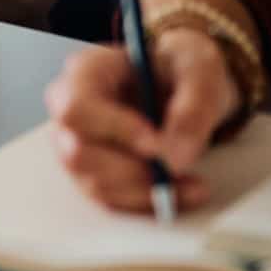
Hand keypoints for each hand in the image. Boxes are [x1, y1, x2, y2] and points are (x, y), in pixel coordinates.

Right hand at [44, 30, 242, 212]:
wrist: (186, 85)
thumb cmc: (183, 68)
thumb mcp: (200, 70)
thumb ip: (193, 108)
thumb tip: (176, 157)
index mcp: (86, 72)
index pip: (76, 107)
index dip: (112, 130)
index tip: (157, 146)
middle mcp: (70, 108)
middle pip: (77, 152)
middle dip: (132, 171)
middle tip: (179, 170)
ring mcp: (77, 143)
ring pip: (94, 182)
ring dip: (145, 192)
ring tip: (191, 183)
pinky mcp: (93, 171)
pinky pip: (111, 200)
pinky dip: (148, 203)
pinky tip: (181, 192)